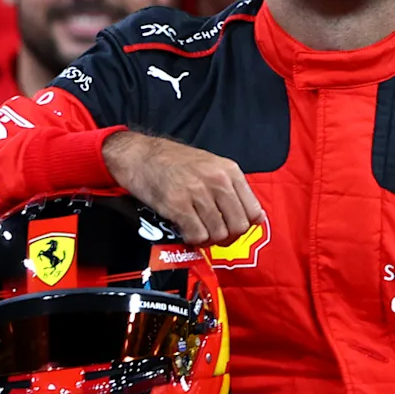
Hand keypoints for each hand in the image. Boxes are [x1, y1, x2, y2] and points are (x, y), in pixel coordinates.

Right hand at [101, 130, 262, 245]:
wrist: (139, 154)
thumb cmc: (174, 161)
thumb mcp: (211, 165)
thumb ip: (232, 188)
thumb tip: (255, 217)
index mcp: (229, 170)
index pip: (254, 211)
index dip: (246, 226)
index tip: (234, 228)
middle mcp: (217, 181)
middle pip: (239, 226)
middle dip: (228, 236)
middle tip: (215, 234)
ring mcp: (197, 193)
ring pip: (219, 234)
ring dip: (209, 239)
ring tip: (198, 230)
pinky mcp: (177, 205)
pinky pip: (198, 235)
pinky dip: (194, 239)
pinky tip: (187, 230)